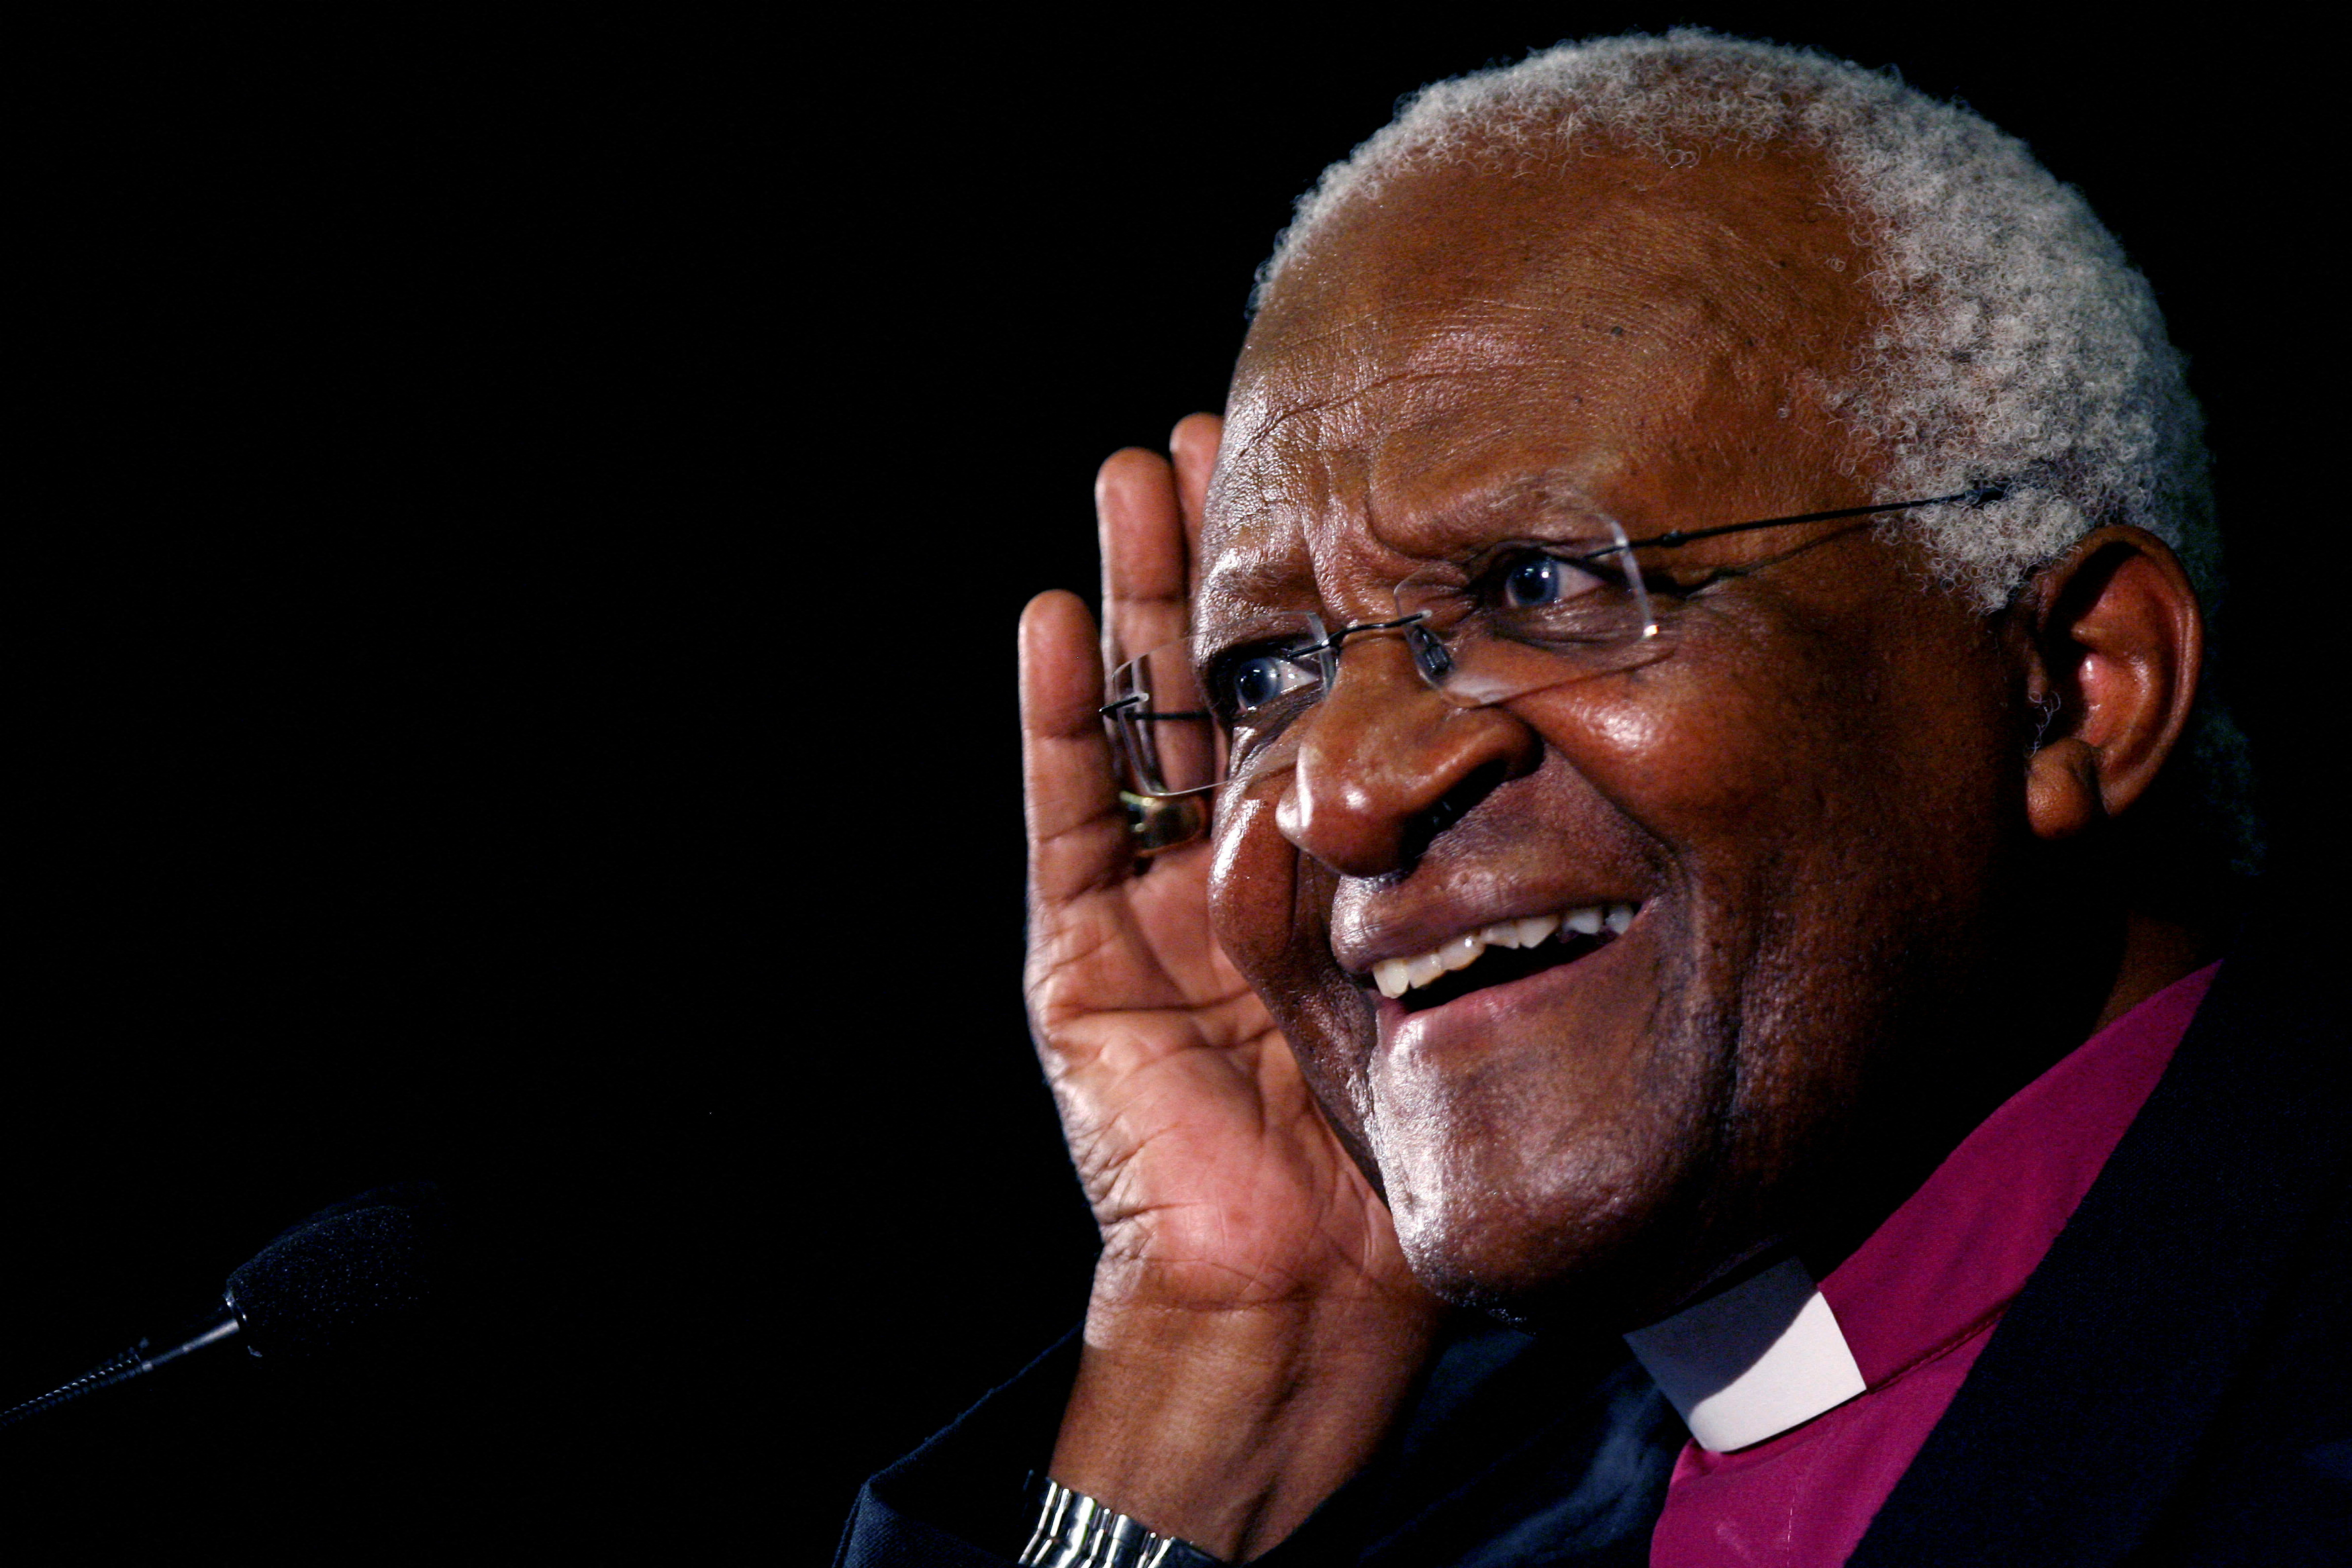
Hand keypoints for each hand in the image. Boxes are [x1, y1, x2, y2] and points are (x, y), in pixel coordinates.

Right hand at [1019, 415, 1438, 1556]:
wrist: (1304, 1297)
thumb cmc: (1409, 1152)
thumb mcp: (1465, 984)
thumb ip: (1488, 881)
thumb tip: (1585, 748)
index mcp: (1330, 868)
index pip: (1320, 702)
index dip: (1324, 597)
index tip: (1349, 484)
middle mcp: (1235, 866)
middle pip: (1220, 683)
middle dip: (1216, 560)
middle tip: (1226, 430)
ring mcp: (1147, 903)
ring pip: (1137, 720)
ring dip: (1128, 599)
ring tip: (1133, 475)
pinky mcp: (1080, 954)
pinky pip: (1066, 818)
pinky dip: (1056, 718)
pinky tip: (1049, 612)